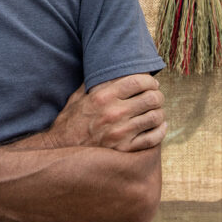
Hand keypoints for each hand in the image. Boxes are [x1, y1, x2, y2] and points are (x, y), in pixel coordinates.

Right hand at [44, 74, 165, 151]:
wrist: (61, 150)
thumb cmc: (69, 122)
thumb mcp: (78, 97)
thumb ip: (93, 84)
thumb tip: (107, 71)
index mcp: (102, 96)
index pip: (137, 81)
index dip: (149, 80)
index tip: (151, 82)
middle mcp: (113, 113)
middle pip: (150, 98)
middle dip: (157, 95)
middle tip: (156, 96)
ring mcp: (121, 133)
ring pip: (155, 117)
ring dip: (159, 112)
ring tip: (156, 110)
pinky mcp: (125, 149)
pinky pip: (153, 138)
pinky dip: (160, 130)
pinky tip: (158, 126)